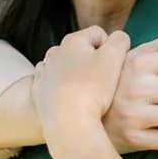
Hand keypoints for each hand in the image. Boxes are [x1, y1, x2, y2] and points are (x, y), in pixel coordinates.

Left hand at [32, 26, 129, 154]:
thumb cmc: (93, 87)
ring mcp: (44, 73)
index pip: (98, 34)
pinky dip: (60, 87)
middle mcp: (55, 52)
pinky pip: (51, 83)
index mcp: (73, 40)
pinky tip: (69, 98)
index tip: (114, 67)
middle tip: (102, 80)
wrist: (68, 124)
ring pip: (65, 66)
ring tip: (86, 91)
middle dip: (92, 61)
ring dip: (75, 73)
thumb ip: (120, 40)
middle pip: (81, 50)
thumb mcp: (115, 57)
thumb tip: (118, 39)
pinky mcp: (37, 93)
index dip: (111, 48)